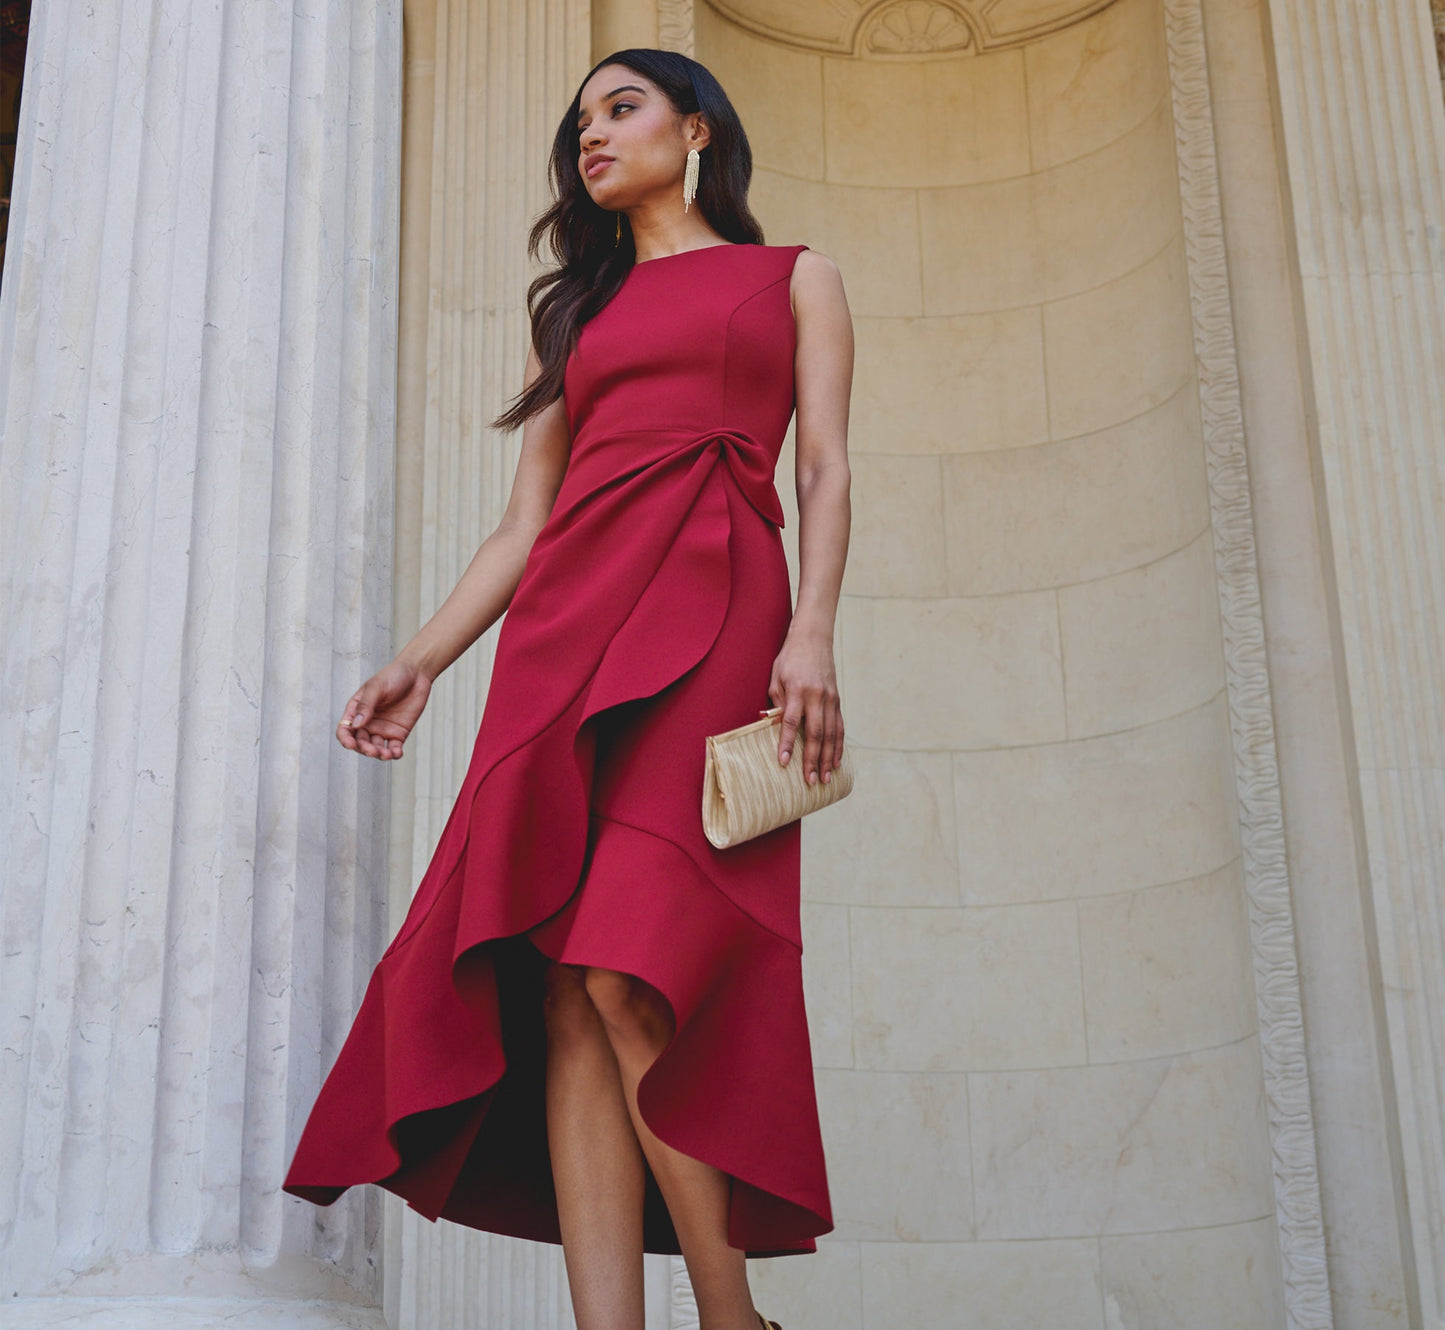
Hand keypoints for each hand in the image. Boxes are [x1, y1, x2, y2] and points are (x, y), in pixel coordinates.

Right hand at [338, 659, 433, 761]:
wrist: (417, 674)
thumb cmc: (393, 676)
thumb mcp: (376, 687)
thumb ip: (366, 705)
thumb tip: (356, 725)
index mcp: (357, 711)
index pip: (345, 729)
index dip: (345, 739)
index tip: (350, 745)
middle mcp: (368, 722)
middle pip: (360, 742)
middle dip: (364, 749)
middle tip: (373, 750)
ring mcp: (383, 729)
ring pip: (376, 748)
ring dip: (379, 754)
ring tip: (387, 754)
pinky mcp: (398, 733)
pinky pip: (393, 748)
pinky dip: (394, 753)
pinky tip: (396, 753)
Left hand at [767, 628, 844, 785]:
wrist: (814, 638)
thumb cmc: (790, 658)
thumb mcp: (776, 677)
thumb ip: (778, 702)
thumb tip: (775, 728)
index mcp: (798, 690)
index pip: (791, 721)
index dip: (786, 743)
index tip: (783, 762)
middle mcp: (817, 696)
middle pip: (815, 733)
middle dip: (812, 759)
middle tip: (809, 780)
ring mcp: (830, 699)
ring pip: (831, 734)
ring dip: (828, 758)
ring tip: (824, 778)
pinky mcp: (837, 700)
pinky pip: (839, 727)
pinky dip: (838, 746)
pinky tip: (836, 762)